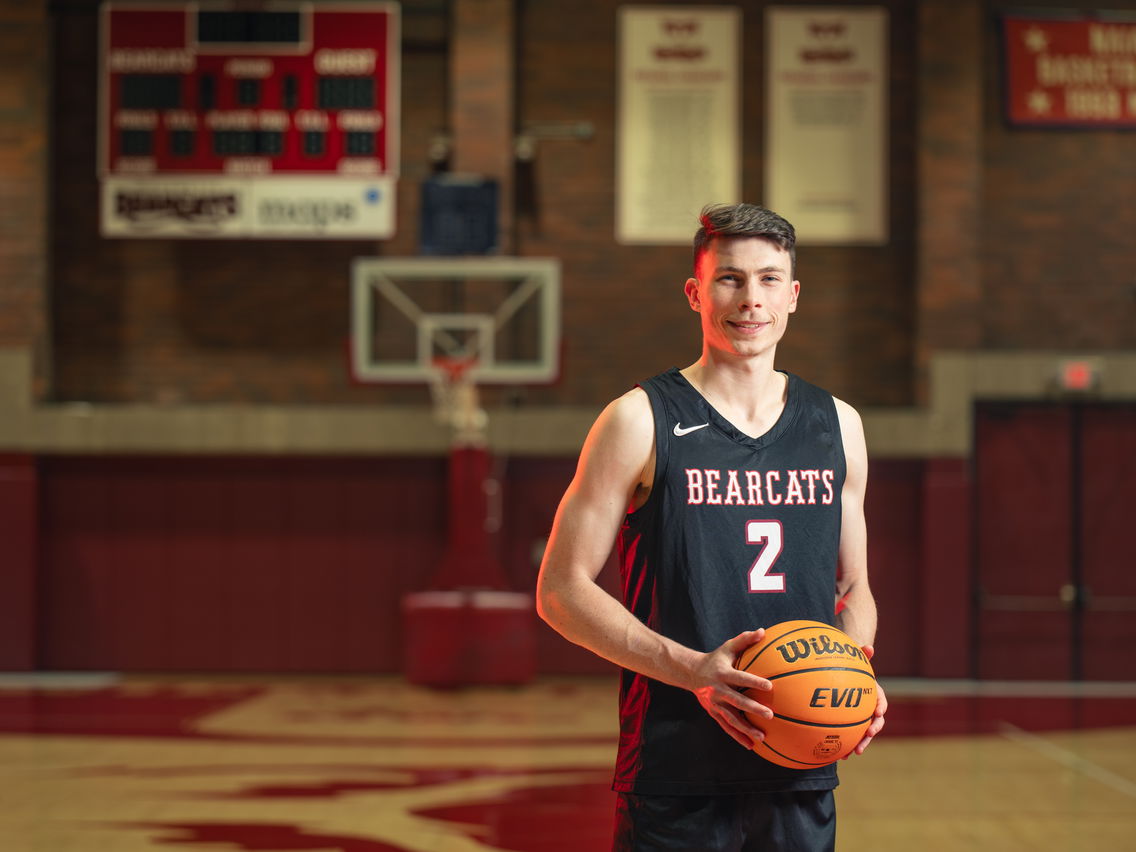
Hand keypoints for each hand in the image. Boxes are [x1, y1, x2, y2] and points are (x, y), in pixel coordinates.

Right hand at [689, 629, 773, 749]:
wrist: (690, 673)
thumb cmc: (715, 659)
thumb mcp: (727, 647)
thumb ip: (745, 640)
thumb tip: (763, 631)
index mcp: (723, 674)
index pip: (741, 678)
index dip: (754, 681)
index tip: (769, 686)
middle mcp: (718, 690)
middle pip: (737, 701)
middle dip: (753, 709)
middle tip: (769, 715)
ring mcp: (715, 704)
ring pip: (731, 718)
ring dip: (746, 728)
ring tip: (761, 737)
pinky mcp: (713, 712)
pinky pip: (726, 727)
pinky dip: (738, 736)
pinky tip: (751, 745)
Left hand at [845, 644, 886, 756]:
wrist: (845, 675)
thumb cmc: (851, 666)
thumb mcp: (856, 660)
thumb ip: (862, 655)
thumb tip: (869, 646)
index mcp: (874, 695)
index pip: (881, 702)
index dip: (880, 708)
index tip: (877, 713)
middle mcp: (870, 708)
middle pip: (875, 723)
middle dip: (872, 732)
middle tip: (866, 737)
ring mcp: (861, 718)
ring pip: (864, 734)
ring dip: (860, 743)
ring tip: (852, 753)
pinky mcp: (850, 724)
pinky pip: (849, 736)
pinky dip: (845, 744)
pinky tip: (837, 754)